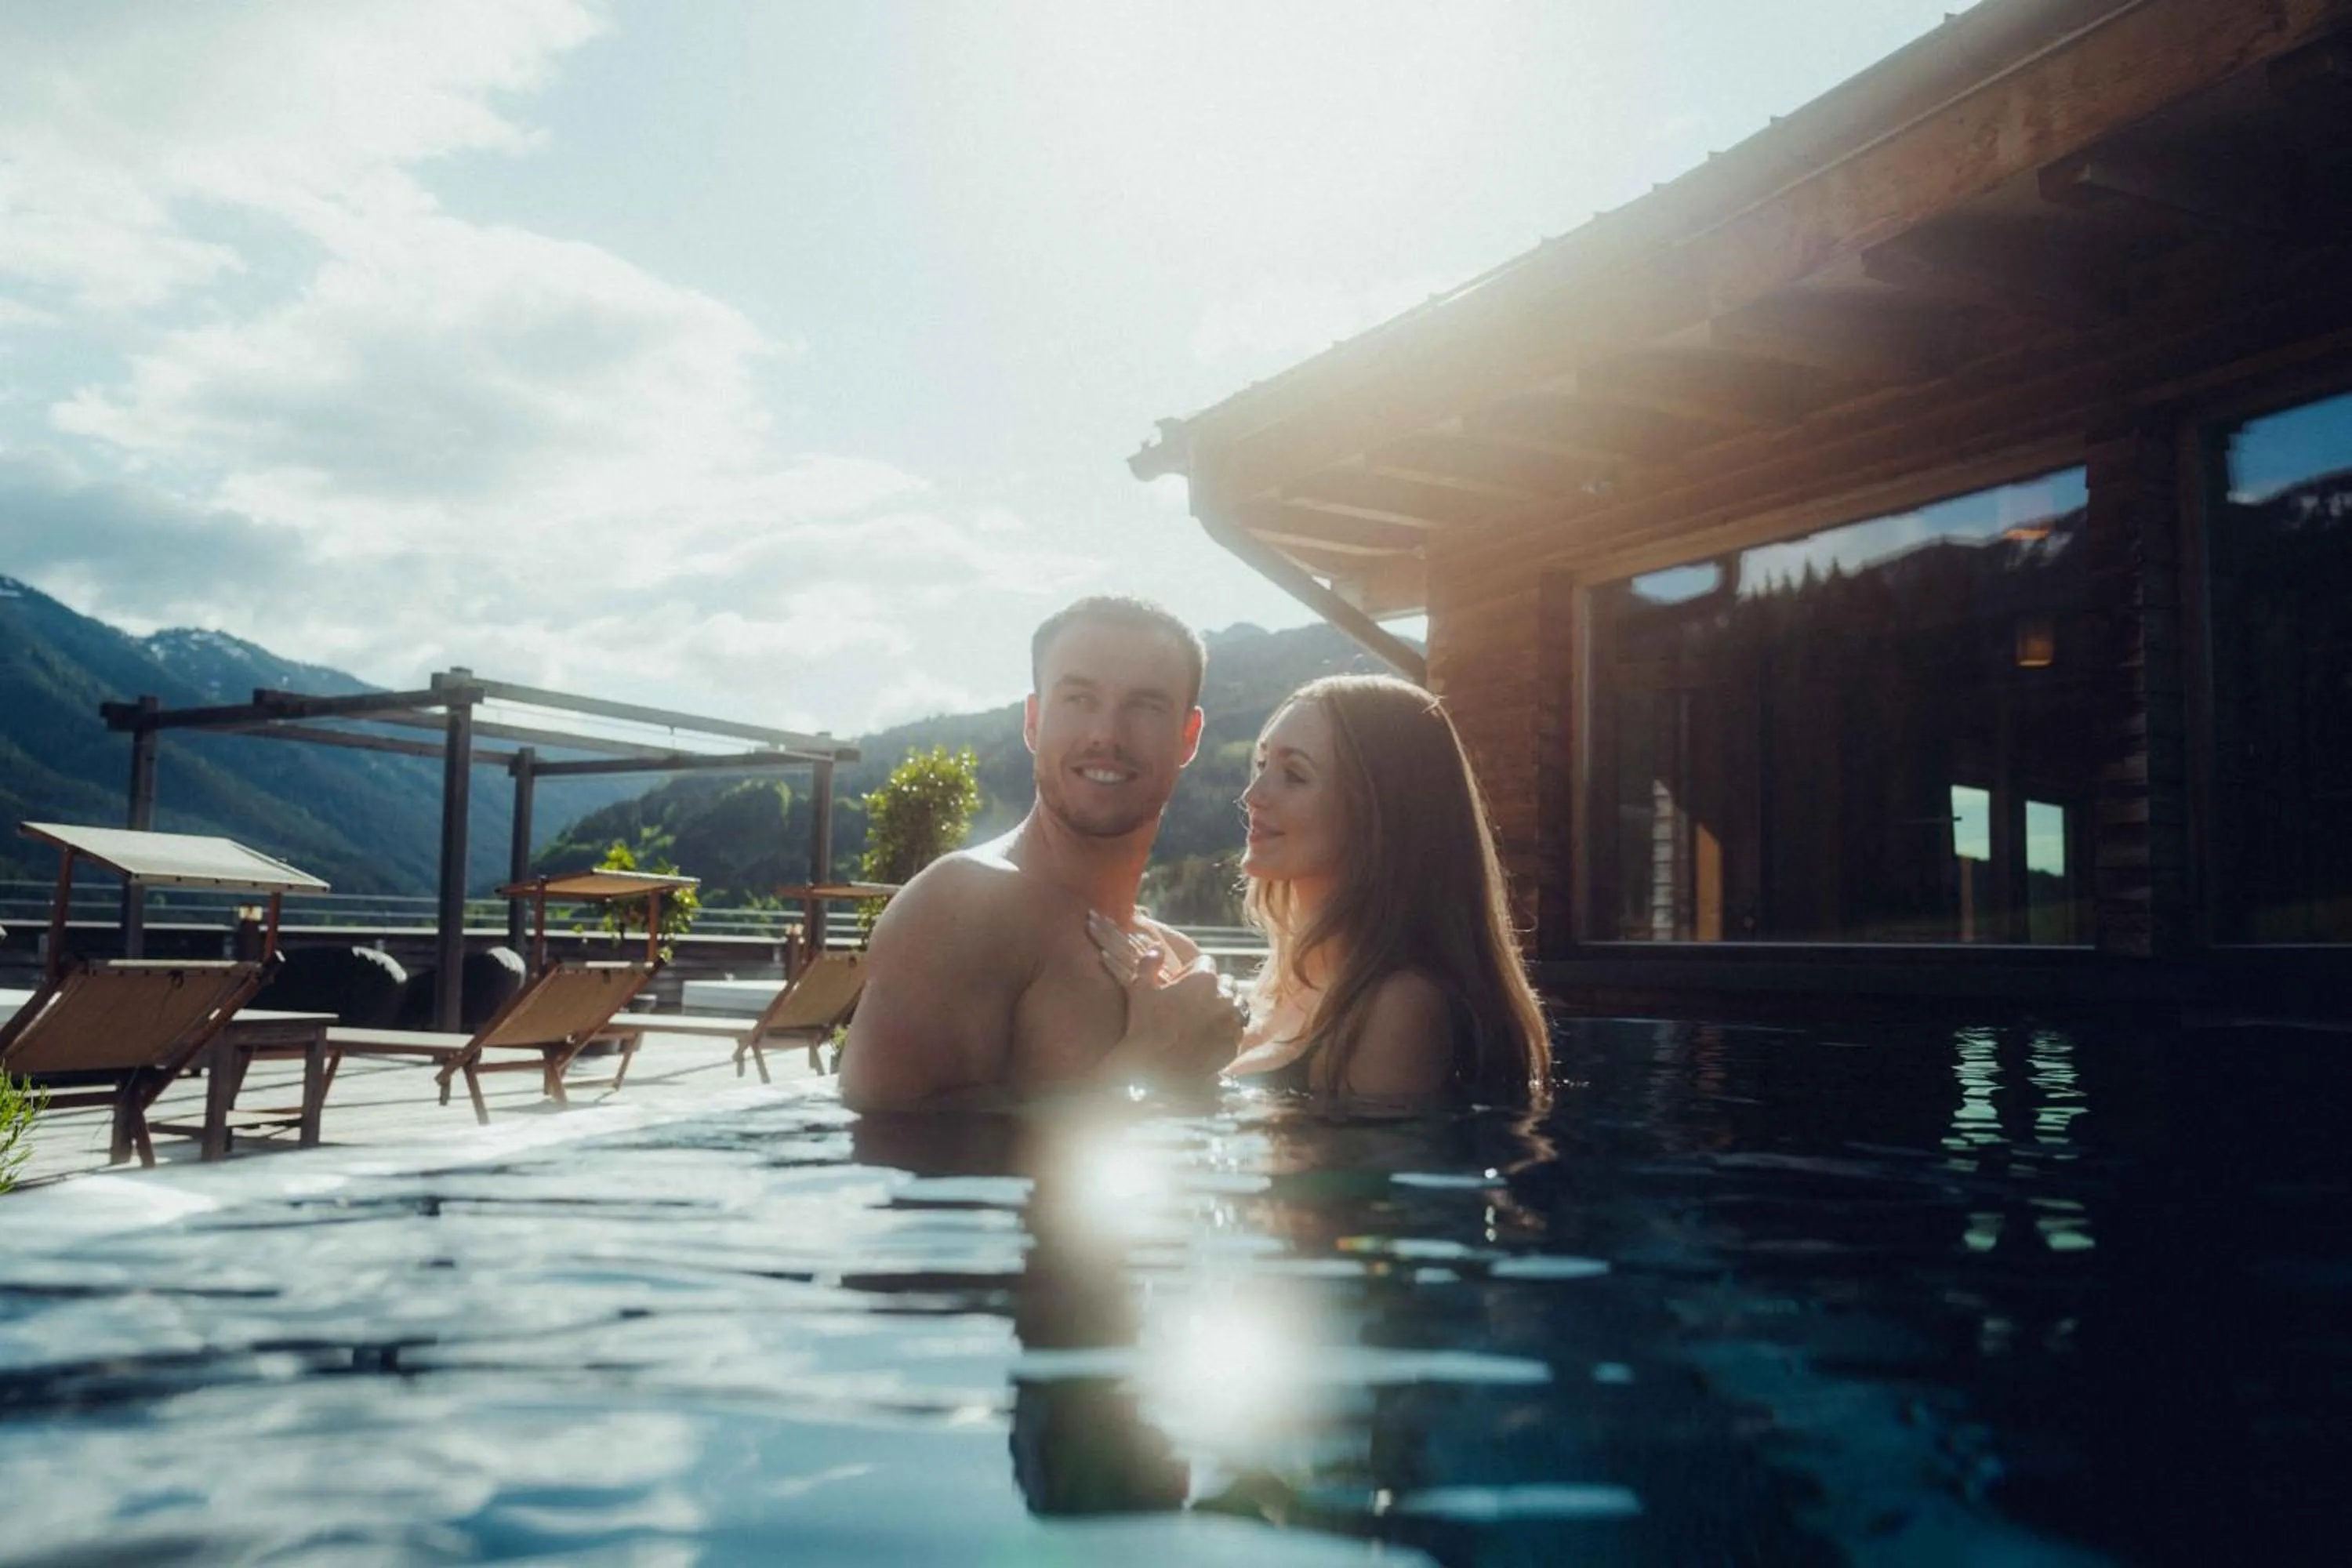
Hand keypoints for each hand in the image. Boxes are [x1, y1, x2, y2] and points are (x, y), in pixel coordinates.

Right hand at [1089, 911, 1247, 1088]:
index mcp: (1203, 979)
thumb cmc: (1144, 1026)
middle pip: (1226, 982)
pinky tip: (1211, 1037)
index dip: (1194, 971)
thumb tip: (1157, 949)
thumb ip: (1149, 963)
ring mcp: (1232, 1022)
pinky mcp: (1234, 1044)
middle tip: (1196, 1002)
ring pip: (1237, 1005)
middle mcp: (1224, 997)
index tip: (1184, 983)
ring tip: (1208, 1019)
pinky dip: (1228, 1032)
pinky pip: (1237, 1031)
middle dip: (1214, 988)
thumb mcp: (1140, 988)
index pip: (1207, 963)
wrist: (1153, 1069)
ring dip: (1225, 1008)